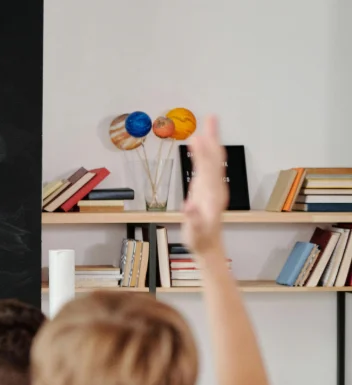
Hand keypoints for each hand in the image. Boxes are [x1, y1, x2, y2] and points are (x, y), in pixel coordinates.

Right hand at [181, 115, 228, 260]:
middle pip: (214, 158)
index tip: (196, 138)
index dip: (202, 153)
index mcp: (212, 195)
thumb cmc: (200, 240)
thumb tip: (190, 206)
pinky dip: (205, 153)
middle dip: (213, 138)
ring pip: (213, 160)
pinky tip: (200, 145)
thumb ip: (194, 219)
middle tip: (211, 117)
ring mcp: (213, 186)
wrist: (209, 246)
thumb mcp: (195, 233)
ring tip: (208, 124)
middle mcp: (216, 187)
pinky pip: (207, 166)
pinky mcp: (208, 188)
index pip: (207, 169)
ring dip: (212, 141)